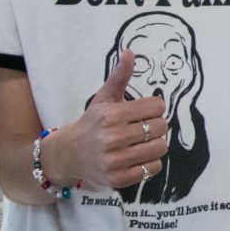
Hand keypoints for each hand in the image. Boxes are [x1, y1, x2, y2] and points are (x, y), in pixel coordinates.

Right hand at [44, 50, 167, 189]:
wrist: (69, 154)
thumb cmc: (92, 123)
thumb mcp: (104, 98)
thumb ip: (120, 76)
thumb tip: (130, 51)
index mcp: (111, 115)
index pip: (157, 107)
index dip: (154, 108)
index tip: (144, 112)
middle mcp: (112, 138)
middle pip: (160, 128)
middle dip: (155, 126)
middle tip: (142, 127)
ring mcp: (115, 160)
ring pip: (160, 148)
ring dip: (155, 144)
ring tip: (141, 142)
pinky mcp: (118, 178)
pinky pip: (153, 168)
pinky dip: (150, 162)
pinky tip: (137, 156)